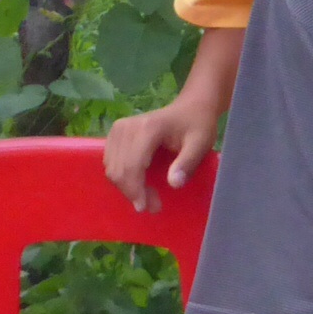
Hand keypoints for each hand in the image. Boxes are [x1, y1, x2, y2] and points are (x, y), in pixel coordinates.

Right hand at [103, 95, 220, 212]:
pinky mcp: (115, 134)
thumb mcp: (201, 143)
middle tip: (153, 206)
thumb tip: (173, 184)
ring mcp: (118, 129)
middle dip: (132, 192)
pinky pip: (111, 162)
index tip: (147, 207)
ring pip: (111, 168)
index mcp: (148, 128)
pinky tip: (140, 184)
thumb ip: (188, 163)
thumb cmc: (197, 124)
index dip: (136, 190)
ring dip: (127, 187)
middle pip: (118, 169)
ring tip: (149, 196)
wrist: (190, 106)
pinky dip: (123, 177)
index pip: (132, 165)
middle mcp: (126, 127)